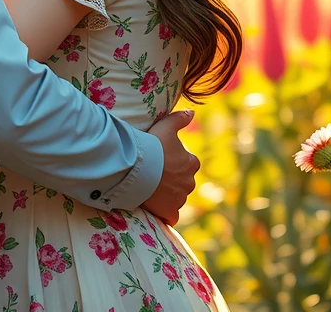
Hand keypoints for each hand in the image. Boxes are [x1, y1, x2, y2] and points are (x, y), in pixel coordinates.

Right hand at [141, 110, 199, 224]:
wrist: (138, 169)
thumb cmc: (152, 145)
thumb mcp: (166, 126)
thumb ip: (180, 118)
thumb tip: (192, 112)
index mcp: (192, 163)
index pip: (188, 163)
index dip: (174, 161)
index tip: (161, 160)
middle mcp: (190, 182)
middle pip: (183, 181)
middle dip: (172, 180)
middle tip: (154, 174)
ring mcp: (180, 198)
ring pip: (177, 197)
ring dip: (168, 195)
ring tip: (150, 189)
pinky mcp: (170, 212)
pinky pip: (171, 216)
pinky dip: (166, 213)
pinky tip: (157, 209)